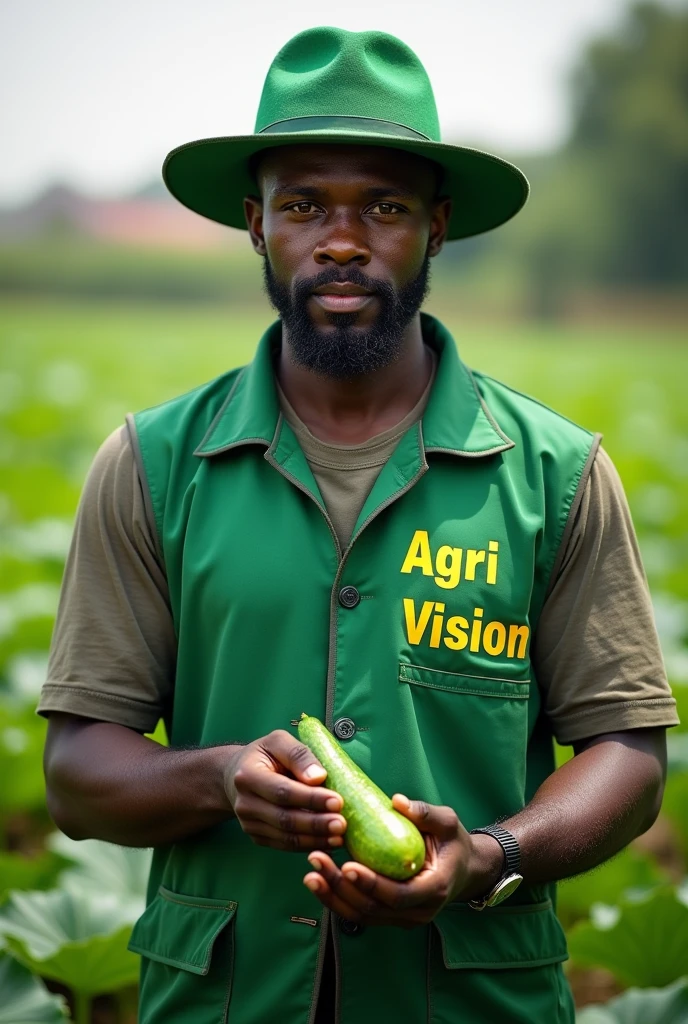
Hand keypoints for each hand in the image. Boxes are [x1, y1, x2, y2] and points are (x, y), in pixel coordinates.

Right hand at [223, 729, 346, 851]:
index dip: (311, 799)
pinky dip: (307, 846)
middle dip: (316, 824)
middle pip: (284, 819)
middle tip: (342, 824)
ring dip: (314, 839)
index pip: (283, 791)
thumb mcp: (278, 741)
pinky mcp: (257, 837)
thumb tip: (318, 777)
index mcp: (248, 776)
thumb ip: (298, 755)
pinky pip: (284, 845)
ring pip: (285, 837)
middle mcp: (245, 804)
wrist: (236, 775)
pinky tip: (327, 843)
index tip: (337, 801)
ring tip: (339, 837)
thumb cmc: (265, 755)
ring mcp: (249, 824)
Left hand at [302, 794, 503, 927]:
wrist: (464, 870)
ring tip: (310, 873)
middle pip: (374, 908)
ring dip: (333, 896)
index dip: (371, 883)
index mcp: (434, 888)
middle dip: (341, 887)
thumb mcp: (448, 822)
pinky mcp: (391, 916)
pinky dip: (338, 900)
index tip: (347, 864)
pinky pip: (361, 914)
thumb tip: (397, 801)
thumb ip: (425, 813)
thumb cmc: (453, 843)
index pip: (398, 895)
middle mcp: (419, 911)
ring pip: (363, 916)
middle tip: (316, 860)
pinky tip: (320, 882)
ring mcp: (404, 918)